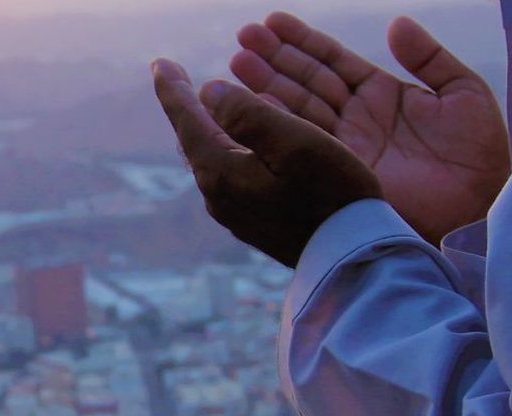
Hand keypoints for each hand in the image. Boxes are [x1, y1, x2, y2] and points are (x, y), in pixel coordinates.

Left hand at [152, 58, 382, 267]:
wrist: (352, 257)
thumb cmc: (332, 194)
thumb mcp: (294, 141)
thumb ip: (247, 113)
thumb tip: (209, 92)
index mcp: (221, 172)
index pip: (187, 120)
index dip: (173, 88)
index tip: (159, 63)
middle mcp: (219, 197)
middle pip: (194, 141)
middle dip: (188, 108)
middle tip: (177, 82)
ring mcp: (235, 215)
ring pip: (213, 160)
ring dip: (210, 130)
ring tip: (207, 110)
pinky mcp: (255, 225)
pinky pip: (232, 176)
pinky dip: (230, 151)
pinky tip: (240, 149)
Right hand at [231, 13, 509, 243]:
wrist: (481, 208)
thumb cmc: (481, 156)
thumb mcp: (464, 94)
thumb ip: (430, 58)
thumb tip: (397, 24)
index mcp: (383, 95)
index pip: (334, 61)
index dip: (302, 42)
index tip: (272, 22)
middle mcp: (358, 119)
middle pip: (308, 82)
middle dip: (274, 59)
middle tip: (243, 37)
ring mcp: (347, 147)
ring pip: (299, 109)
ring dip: (267, 86)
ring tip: (237, 61)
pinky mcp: (342, 174)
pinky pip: (306, 145)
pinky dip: (280, 126)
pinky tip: (255, 107)